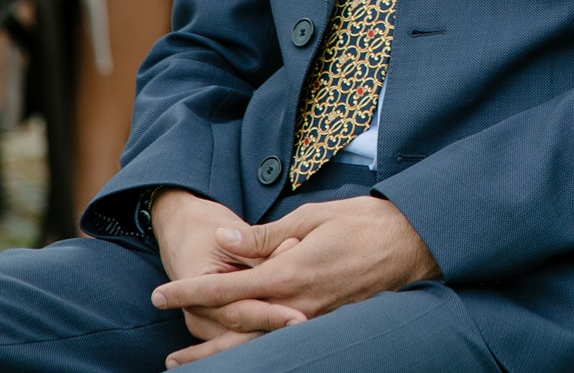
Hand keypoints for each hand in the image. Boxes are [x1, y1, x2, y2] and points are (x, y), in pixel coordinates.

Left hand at [152, 194, 438, 353]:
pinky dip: (259, 351)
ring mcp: (314, 318)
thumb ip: (265, 235)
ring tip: (196, 366)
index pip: (227, 288)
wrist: (414, 243)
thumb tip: (225, 240)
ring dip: (226, 357)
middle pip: (237, 333)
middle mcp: (298, 304)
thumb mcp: (312, 216)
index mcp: (289, 273)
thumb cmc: (364, 222)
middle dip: (201, 348)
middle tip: (170, 360)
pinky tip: (246, 353)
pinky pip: (286, 343)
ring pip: (261, 346)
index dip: (190, 292)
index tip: (160, 295)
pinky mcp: (329, 323)